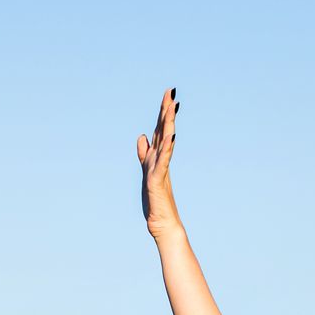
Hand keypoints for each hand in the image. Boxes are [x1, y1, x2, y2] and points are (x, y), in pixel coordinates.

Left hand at [137, 87, 181, 237]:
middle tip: (170, 91)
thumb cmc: (155, 201)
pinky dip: (166, 147)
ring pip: (166, 141)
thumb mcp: (146, 171)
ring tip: (172, 106)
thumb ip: (144, 153)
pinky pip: (163, 160)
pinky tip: (170, 135)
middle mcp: (161, 160)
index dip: (163, 113)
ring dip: (168, 123)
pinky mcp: (158, 180)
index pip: (160, 130)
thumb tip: (142, 136)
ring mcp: (161, 169)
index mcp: (158, 157)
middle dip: (166, 111)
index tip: (168, 95)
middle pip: (164, 131)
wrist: (162, 224)